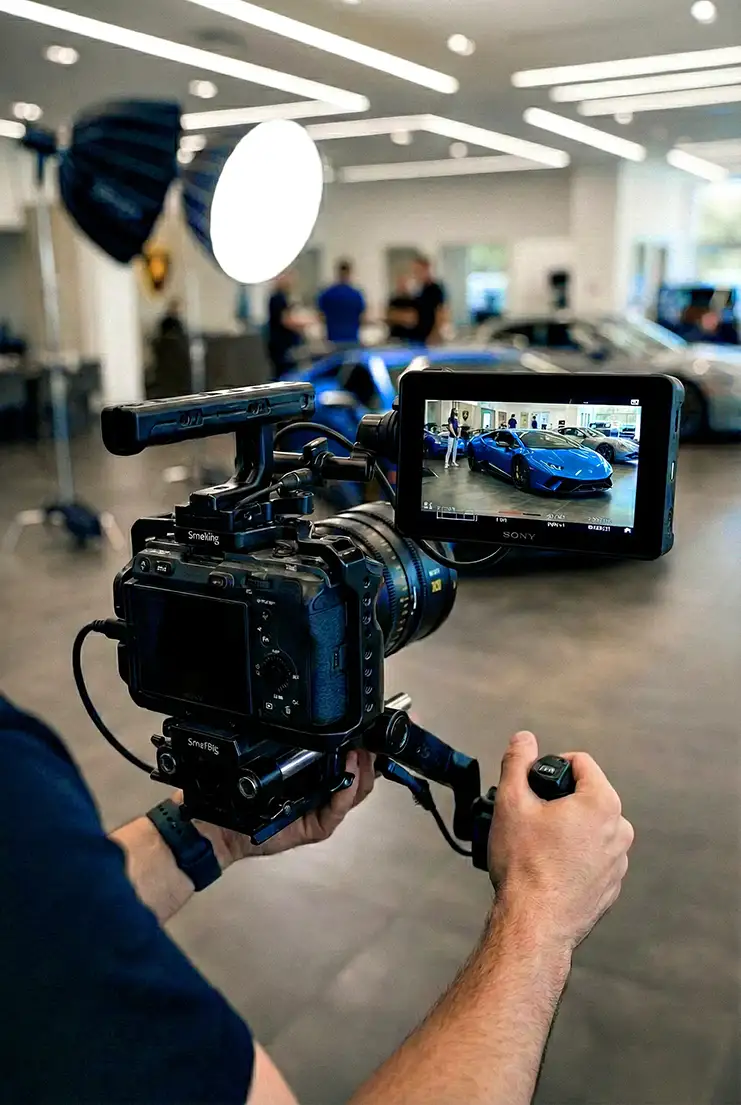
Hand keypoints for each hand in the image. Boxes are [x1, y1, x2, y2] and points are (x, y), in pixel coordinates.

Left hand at [195, 749, 375, 866]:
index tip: (374, 731)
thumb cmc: (248, 794)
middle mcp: (326, 792)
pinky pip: (336, 810)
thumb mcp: (274, 761)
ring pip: (356, 793)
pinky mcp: (316, 827)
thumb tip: (316, 721)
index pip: (355, 761)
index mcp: (321, 775)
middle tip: (369, 740)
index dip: (368, 748)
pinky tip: (345, 772)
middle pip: (363, 777)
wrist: (226, 825)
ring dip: (361, 772)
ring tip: (358, 752)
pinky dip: (345, 791)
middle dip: (371, 757)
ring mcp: (324, 811)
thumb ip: (299, 746)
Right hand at [488, 731, 633, 952]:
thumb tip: (523, 739)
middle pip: (586, 794)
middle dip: (559, 799)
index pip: (580, 762)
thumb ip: (516, 762)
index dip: (551, 766)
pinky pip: (593, 856)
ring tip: (538, 846)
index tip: (532, 785)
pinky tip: (550, 868)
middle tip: (531, 817)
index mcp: (602, 802)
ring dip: (568, 827)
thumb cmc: (525, 865)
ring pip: (590, 826)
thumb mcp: (511, 802)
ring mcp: (619, 861)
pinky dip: (575, 855)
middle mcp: (620, 829)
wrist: (534, 923)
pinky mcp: (611, 886)